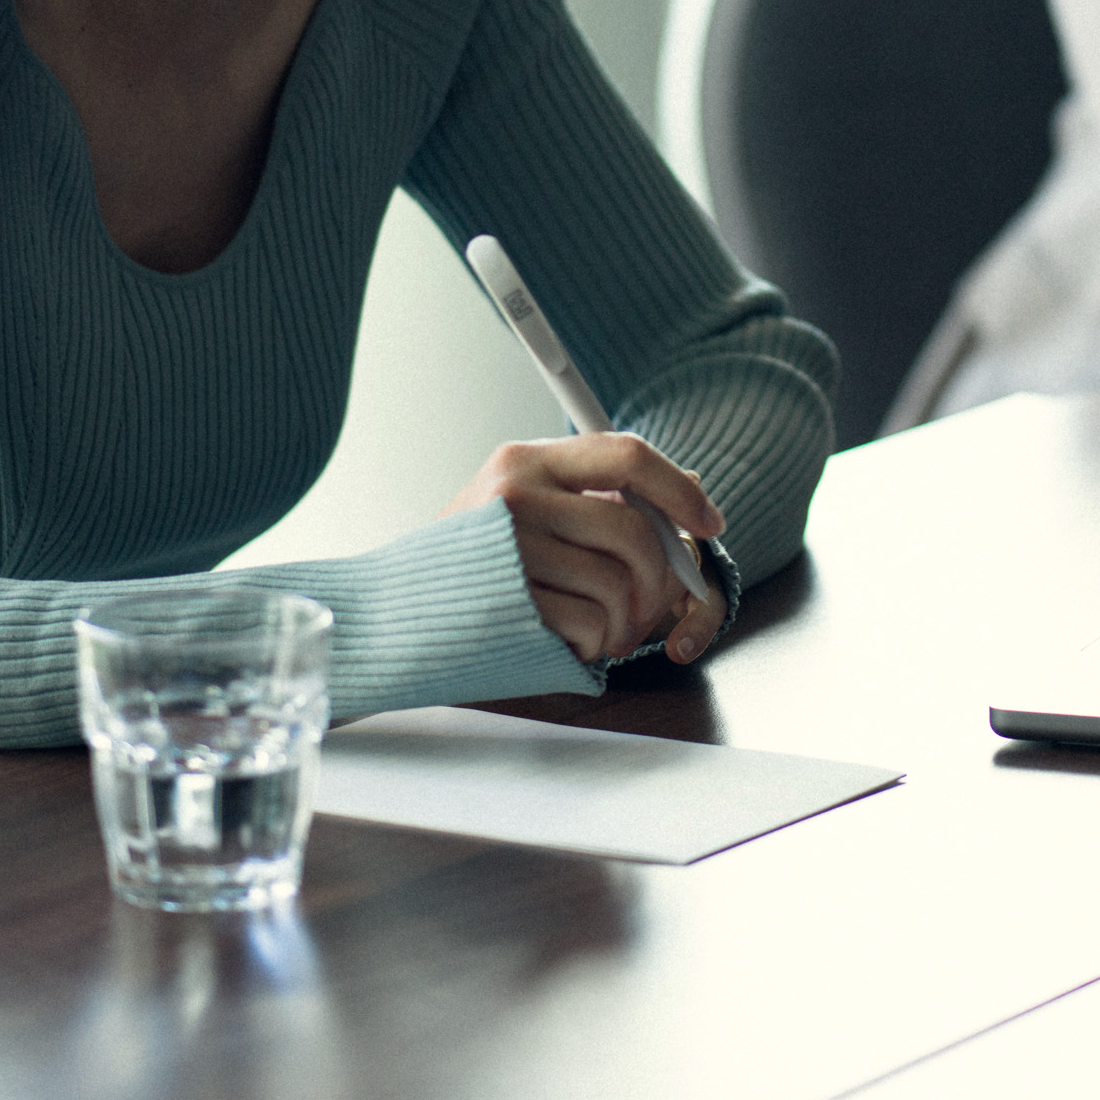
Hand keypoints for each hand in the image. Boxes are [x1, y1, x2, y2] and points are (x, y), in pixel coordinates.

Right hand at [452, 432, 728, 668]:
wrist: (390, 613)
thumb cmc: (465, 565)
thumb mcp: (519, 505)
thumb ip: (592, 493)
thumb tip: (691, 486)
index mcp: (525, 461)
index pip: (627, 455)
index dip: (679, 489)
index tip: (709, 521)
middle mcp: (517, 494)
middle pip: (634, 530)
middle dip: (660, 578)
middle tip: (651, 606)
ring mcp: (513, 549)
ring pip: (620, 584)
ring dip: (625, 622)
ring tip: (598, 629)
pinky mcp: (513, 602)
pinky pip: (594, 625)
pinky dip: (595, 645)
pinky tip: (567, 641)